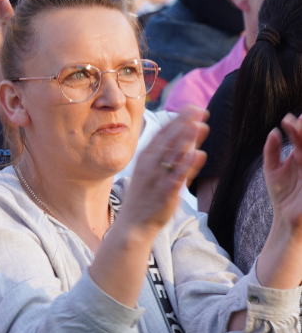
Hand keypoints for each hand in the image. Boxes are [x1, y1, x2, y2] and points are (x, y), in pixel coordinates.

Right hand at [117, 106, 207, 232]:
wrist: (133, 225)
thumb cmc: (146, 196)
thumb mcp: (152, 171)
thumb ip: (170, 155)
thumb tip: (187, 138)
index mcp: (146, 157)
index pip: (163, 134)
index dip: (177, 120)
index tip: (192, 108)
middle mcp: (149, 165)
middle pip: (168, 140)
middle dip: (183, 124)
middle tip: (199, 110)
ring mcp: (156, 178)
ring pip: (173, 156)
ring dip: (185, 140)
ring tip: (199, 125)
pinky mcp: (164, 193)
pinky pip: (177, 177)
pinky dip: (186, 166)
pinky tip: (198, 155)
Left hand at [263, 114, 301, 235]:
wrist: (288, 218)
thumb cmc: (281, 194)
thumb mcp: (272, 169)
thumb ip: (272, 151)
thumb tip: (274, 132)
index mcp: (301, 155)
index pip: (301, 138)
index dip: (296, 128)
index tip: (288, 118)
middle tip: (296, 120)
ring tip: (296, 129)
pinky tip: (300, 153)